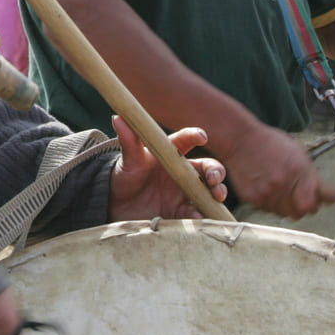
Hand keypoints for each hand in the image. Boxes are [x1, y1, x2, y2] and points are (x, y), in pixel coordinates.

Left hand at [107, 116, 226, 219]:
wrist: (116, 205)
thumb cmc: (125, 176)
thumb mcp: (128, 160)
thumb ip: (128, 141)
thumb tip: (118, 117)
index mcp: (171, 153)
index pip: (186, 140)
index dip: (195, 136)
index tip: (200, 137)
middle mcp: (183, 172)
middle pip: (208, 167)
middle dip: (215, 172)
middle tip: (213, 179)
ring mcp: (185, 192)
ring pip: (209, 191)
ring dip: (217, 193)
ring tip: (216, 197)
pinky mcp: (182, 212)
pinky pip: (197, 213)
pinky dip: (202, 215)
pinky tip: (200, 218)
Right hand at [218, 121, 321, 218]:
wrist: (240, 139)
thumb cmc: (271, 144)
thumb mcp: (298, 153)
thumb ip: (312, 176)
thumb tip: (328, 198)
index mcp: (298, 171)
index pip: (310, 205)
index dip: (312, 205)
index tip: (312, 202)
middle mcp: (282, 184)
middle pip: (296, 213)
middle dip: (298, 207)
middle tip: (295, 196)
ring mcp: (265, 192)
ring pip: (281, 213)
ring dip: (282, 205)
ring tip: (277, 187)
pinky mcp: (251, 197)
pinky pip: (266, 209)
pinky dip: (267, 201)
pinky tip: (264, 185)